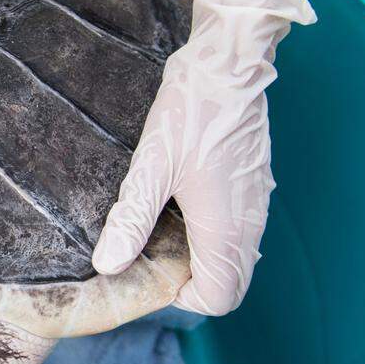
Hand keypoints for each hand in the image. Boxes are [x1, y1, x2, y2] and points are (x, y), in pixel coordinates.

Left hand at [91, 0, 315, 315]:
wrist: (229, 64)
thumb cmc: (190, 111)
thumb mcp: (150, 167)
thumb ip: (131, 220)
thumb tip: (107, 266)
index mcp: (226, 229)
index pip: (219, 298)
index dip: (183, 298)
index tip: (149, 272)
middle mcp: (249, 223)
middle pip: (228, 283)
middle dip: (189, 282)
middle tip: (149, 254)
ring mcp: (257, 204)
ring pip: (234, 257)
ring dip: (199, 258)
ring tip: (159, 228)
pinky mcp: (254, 186)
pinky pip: (237, 231)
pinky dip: (210, 234)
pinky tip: (178, 204)